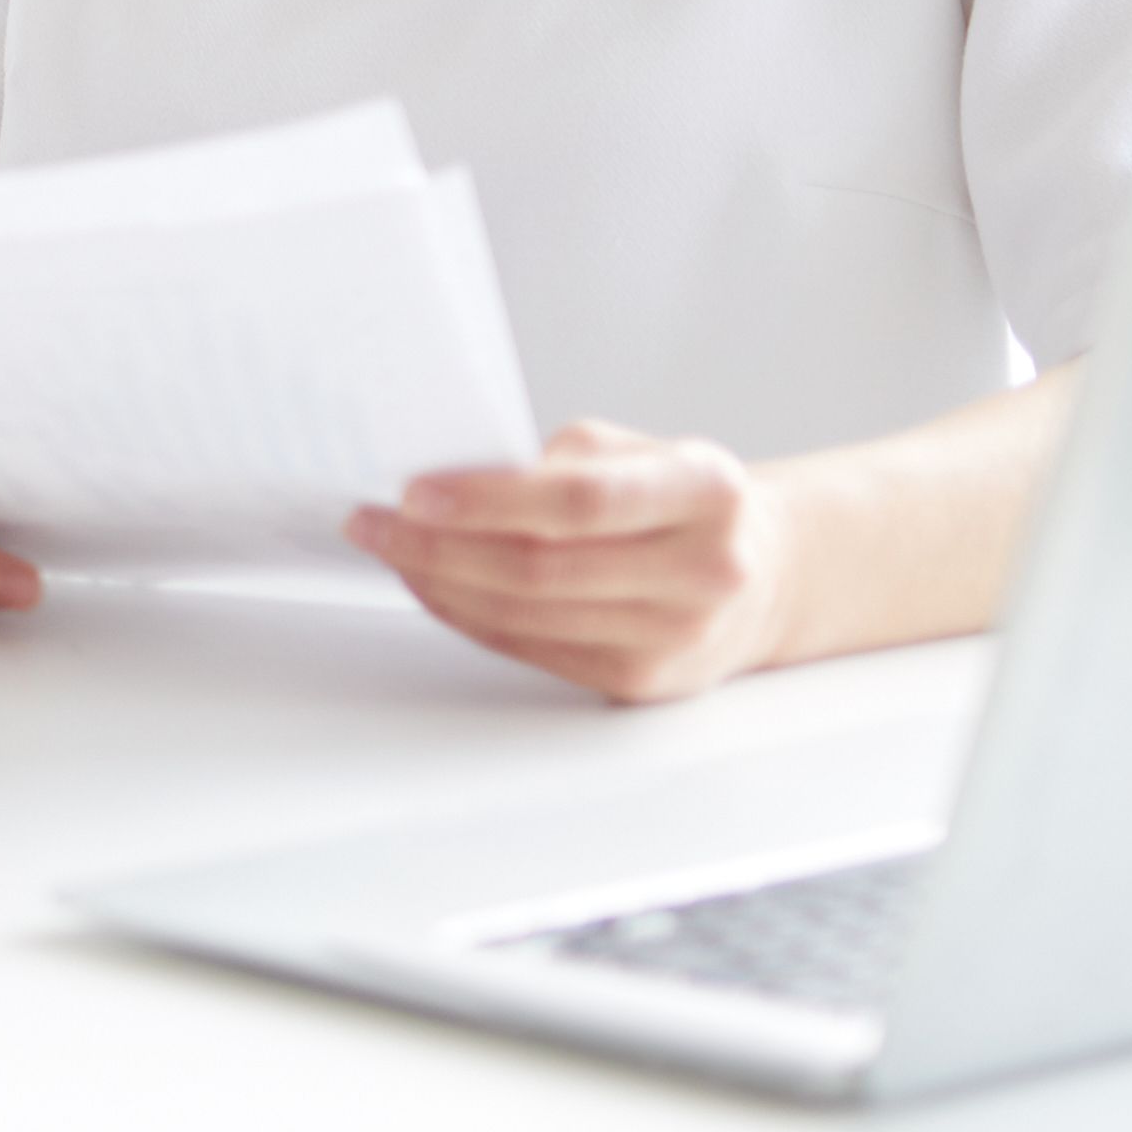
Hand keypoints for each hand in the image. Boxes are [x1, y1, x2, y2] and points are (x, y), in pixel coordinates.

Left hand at [345, 421, 792, 702]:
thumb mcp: (641, 451)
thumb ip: (559, 461)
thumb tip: (450, 483)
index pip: (581, 502)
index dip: (488, 500)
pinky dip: (467, 615)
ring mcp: (676, 635)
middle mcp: (703, 570)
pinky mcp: (642, 680)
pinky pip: (531, 647)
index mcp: (708, 491)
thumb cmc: (681, 501)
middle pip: (541, 567)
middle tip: (373, 520)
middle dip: (438, 545)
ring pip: (526, 615)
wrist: (759, 574)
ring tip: (390, 549)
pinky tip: (433, 585)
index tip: (414, 491)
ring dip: (440, 582)